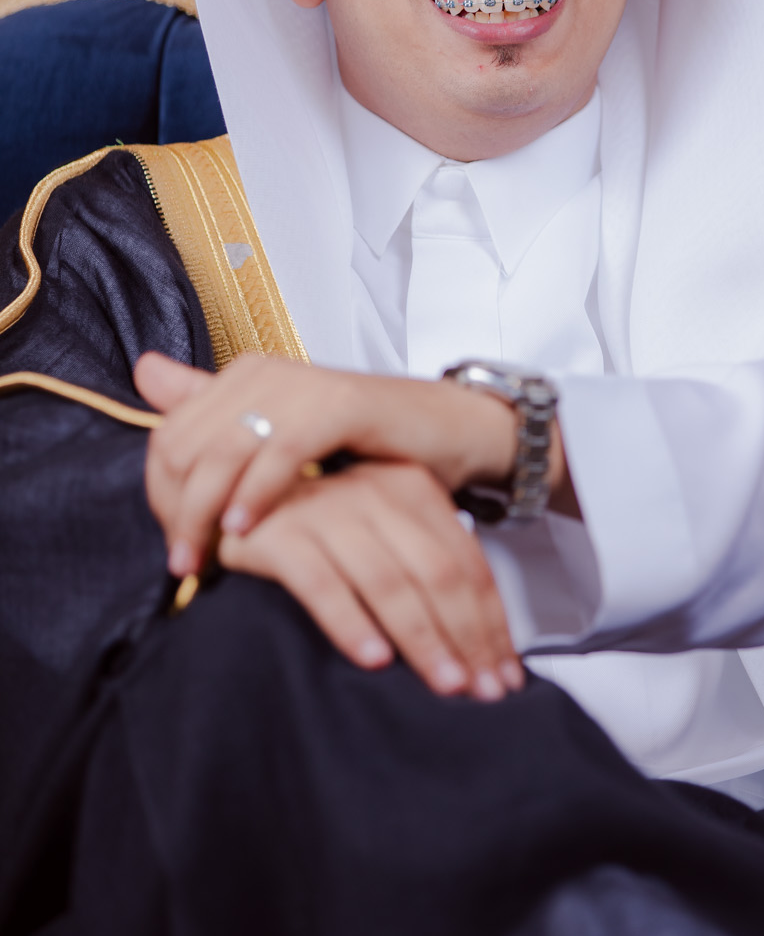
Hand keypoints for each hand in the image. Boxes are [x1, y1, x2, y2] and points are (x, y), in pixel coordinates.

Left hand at [134, 352, 572, 577]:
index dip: (160, 496)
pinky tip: (245, 530)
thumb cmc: (367, 444)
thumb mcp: (284, 439)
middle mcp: (264, 372)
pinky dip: (255, 494)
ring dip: (204, 513)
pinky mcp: (339, 404)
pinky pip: (279, 453)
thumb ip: (215, 414)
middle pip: (184, 445)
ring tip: (206, 561)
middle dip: (176, 511)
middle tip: (186, 564)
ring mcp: (301, 385)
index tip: (175, 547)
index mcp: (245, 376)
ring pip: (221, 452)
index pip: (169, 436)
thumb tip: (143, 371)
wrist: (448, 433)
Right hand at [217, 460, 522, 699]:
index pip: (468, 563)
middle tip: (484, 692)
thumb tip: (481, 644)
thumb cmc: (313, 531)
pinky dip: (351, 623)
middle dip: (468, 638)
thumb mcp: (379, 536)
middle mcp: (374, 492)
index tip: (506, 674)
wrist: (225, 502)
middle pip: (438, 574)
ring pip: (389, 581)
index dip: (492, 623)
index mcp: (411, 489)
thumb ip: (422, 568)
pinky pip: (321, 584)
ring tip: (445, 685)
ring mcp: (325, 509)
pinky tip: (373, 658)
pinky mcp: (276, 533)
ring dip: (423, 639)